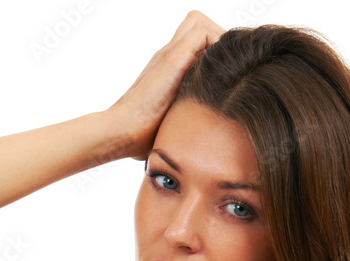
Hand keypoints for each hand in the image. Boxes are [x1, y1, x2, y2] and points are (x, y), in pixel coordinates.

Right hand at [104, 10, 224, 161]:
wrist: (122, 133)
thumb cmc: (141, 139)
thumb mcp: (170, 126)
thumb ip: (183, 123)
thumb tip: (198, 148)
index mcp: (167, 71)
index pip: (194, 43)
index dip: (212, 52)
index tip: (224, 75)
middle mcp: (167, 57)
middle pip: (197, 25)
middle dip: (218, 40)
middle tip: (227, 68)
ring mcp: (168, 54)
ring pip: (200, 22)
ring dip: (218, 39)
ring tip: (224, 68)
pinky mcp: (172, 57)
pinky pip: (202, 32)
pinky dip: (216, 44)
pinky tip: (219, 72)